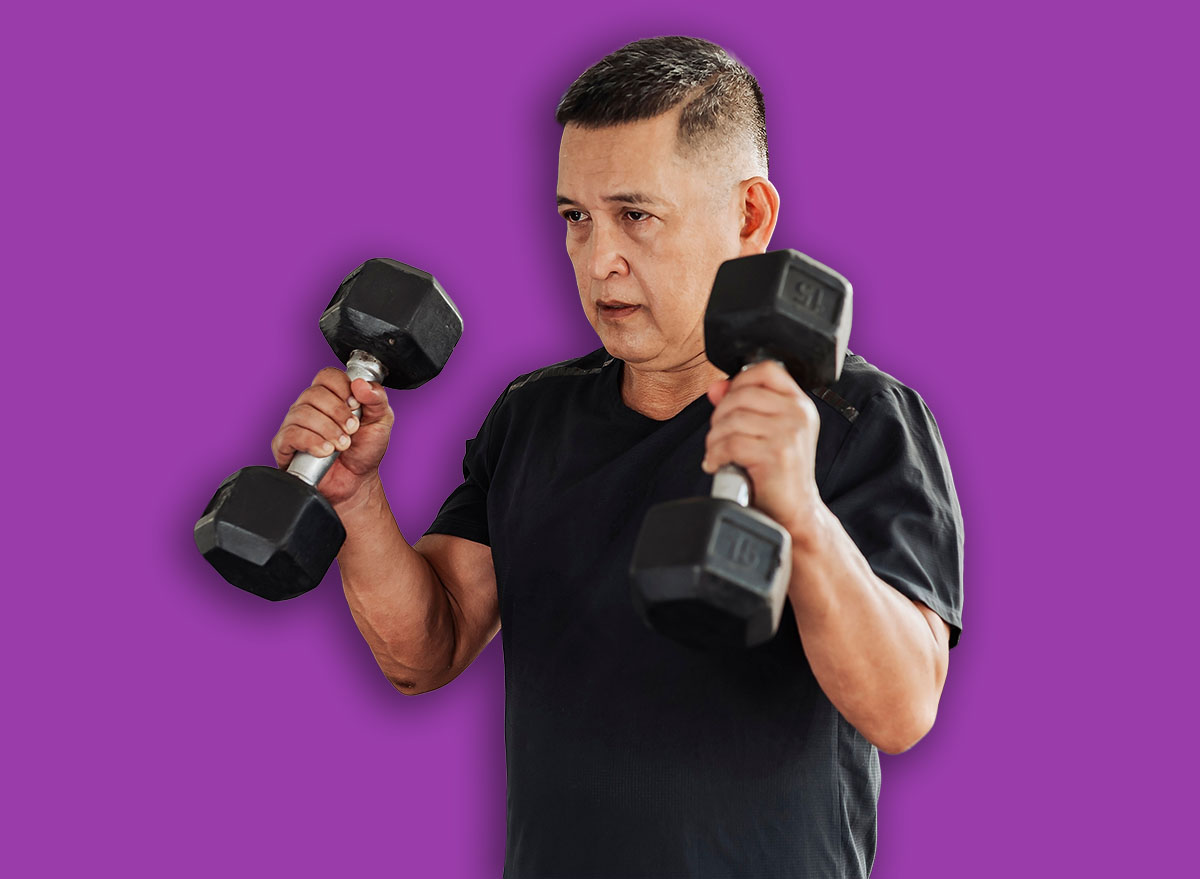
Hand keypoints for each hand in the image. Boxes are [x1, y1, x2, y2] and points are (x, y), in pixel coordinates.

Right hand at [270, 367, 394, 507]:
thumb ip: (377, 399)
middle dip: (338, 413)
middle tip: (352, 430)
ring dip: (328, 430)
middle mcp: (309, 406)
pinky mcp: (284, 445)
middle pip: (314, 393)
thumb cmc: (365, 450)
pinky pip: (290, 434)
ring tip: (342, 445)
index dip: (342, 388)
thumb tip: (360, 383)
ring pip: (302, 413)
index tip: (356, 406)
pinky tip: (325, 451)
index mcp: (331, 396)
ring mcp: (294, 424)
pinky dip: (312, 442)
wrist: (357, 482)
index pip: (327, 376)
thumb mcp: (381, 421)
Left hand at [702, 360, 823, 540]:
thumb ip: (743, 406)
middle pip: (742, 393)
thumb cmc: (779, 473)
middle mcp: (798, 414)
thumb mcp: (767, 432)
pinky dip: (716, 455)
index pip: (767, 370)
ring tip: (717, 453)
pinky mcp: (776, 454)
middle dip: (720, 415)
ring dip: (714, 438)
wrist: (795, 512)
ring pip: (732, 419)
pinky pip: (730, 444)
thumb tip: (715, 388)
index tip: (728, 401)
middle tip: (718, 436)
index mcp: (800, 404)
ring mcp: (789, 433)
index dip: (740, 380)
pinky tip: (718, 465)